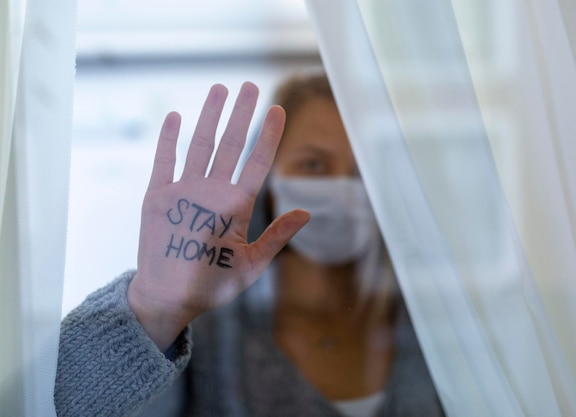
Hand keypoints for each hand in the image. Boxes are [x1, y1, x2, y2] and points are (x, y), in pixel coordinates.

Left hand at [128, 82, 309, 350]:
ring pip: (199, 145)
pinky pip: (163, 160)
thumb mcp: (252, 265)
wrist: (164, 298)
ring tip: (220, 88)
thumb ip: (278, 236)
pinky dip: (168, 138)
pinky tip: (176, 116)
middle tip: (250, 85)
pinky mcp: (155, 196)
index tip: (276, 109)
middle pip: (230, 144)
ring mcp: (181, 192)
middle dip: (242, 113)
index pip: (257, 162)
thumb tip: (307, 213)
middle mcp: (209, 193)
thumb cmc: (212, 284)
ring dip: (210, 115)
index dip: (269, 133)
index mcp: (235, 209)